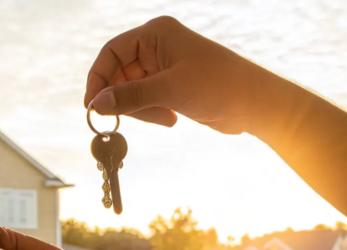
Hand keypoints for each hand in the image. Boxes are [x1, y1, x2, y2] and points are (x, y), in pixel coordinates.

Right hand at [84, 16, 275, 133]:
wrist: (254, 103)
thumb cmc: (218, 85)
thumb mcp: (170, 90)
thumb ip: (131, 96)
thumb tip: (96, 104)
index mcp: (156, 34)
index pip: (112, 52)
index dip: (99, 78)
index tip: (92, 106)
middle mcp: (158, 46)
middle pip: (120, 74)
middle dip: (124, 98)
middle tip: (127, 119)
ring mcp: (165, 67)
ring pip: (132, 91)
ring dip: (141, 109)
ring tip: (164, 118)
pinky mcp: (172, 86)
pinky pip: (147, 100)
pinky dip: (152, 113)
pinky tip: (171, 119)